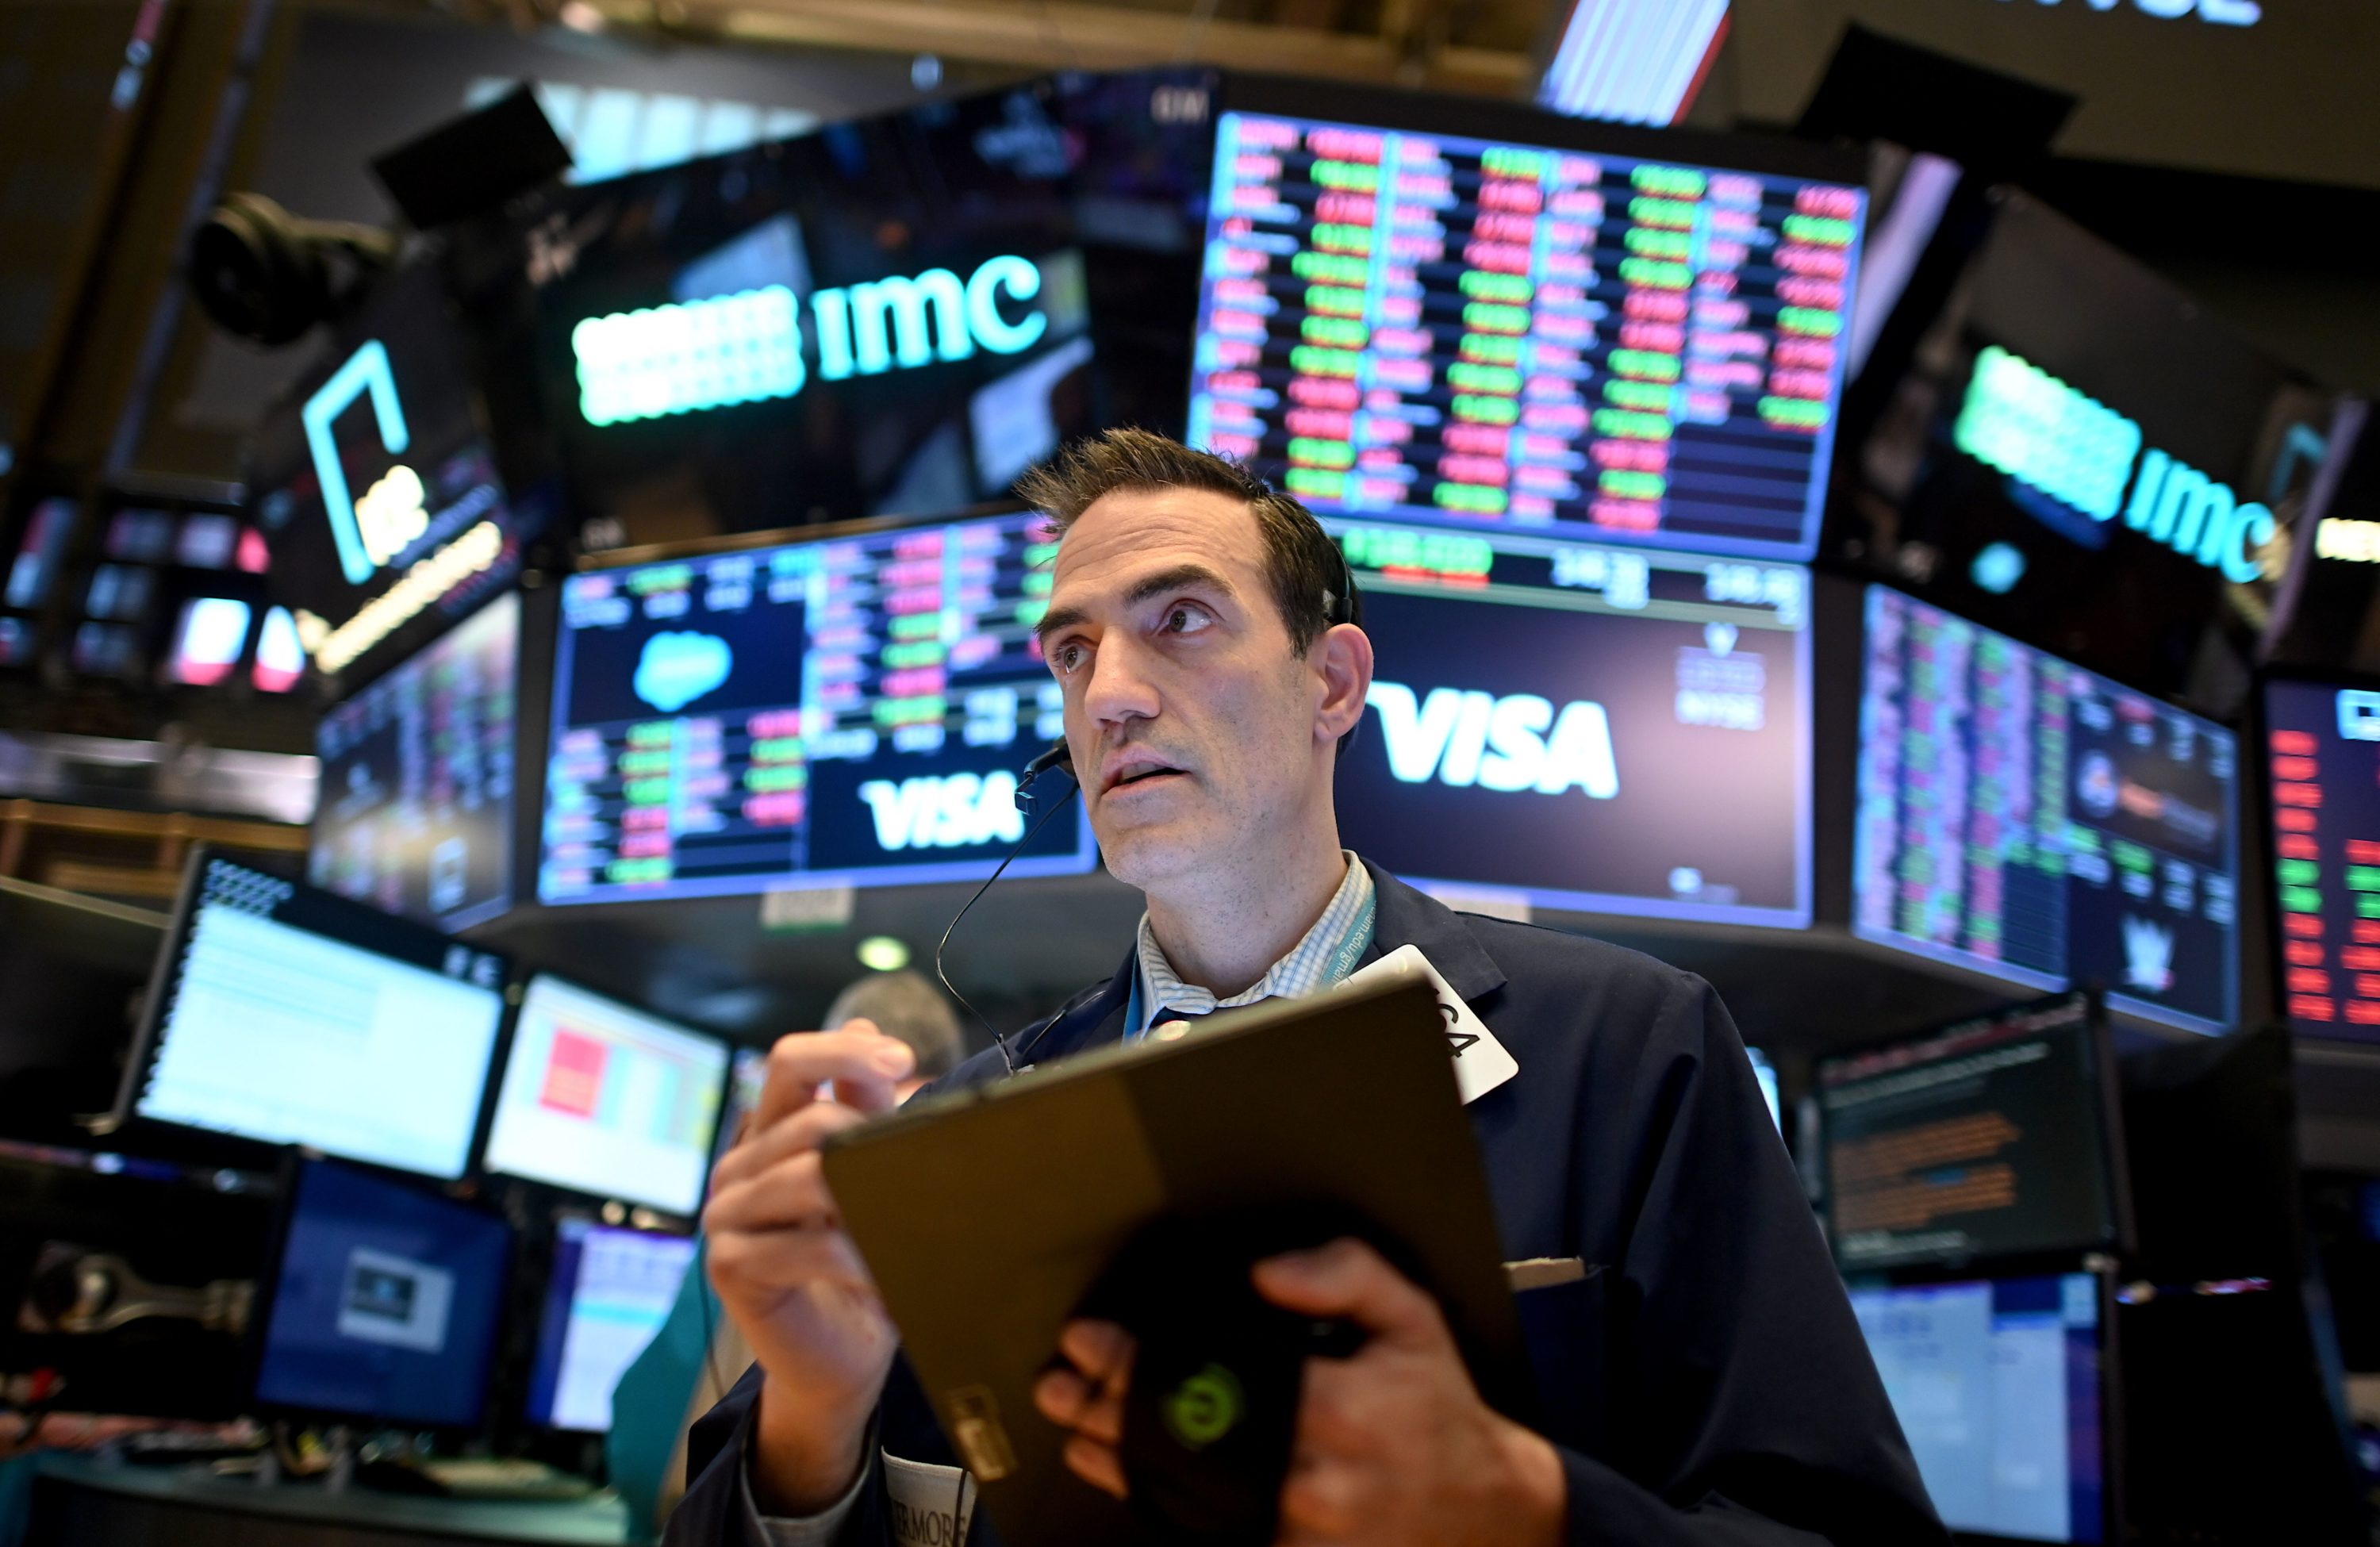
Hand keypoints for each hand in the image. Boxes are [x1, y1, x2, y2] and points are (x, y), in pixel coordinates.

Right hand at [702, 1021, 913, 1512]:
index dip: (843, 1052)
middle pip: (808, 1119)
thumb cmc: (863, 1262)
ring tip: (912, 1223)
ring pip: (805, 1176)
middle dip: (871, 1141)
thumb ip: (866, 1112)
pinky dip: (854, 1255)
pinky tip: (884, 1270)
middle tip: (922, 1173)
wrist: (846, 1354)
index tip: (902, 1061)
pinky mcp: (730, 1265)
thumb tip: (871, 1033)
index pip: (791, 1062)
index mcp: (771, 1132)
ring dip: (869, 1200)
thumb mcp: (872, 1177)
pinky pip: (801, 1245)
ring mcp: (727, 1215)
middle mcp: (741, 1166)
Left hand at [1033, 1238, 1565, 1546]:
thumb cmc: (1434, 1401)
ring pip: (1188, 1498)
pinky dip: (1165, 1507)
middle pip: (1186, 1444)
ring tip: (1074, 1430)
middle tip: (1061, 1385)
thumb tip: (1268, 1271)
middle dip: (1110, 1412)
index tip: (1090, 1339)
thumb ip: (1344, 1273)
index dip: (1139, 1362)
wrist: (1478, 1504)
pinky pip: (1213, 1534)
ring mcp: (1302, 1530)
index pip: (1215, 1380)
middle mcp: (1317, 1477)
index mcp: (1341, 1406)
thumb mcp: (1410, 1314)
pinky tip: (1127, 1479)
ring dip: (1120, 1463)